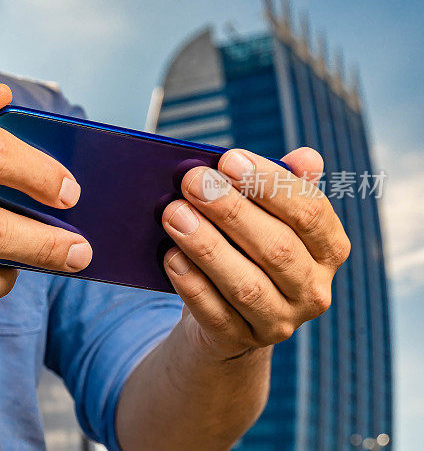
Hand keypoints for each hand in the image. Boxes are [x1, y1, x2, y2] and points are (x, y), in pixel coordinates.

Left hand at [161, 147, 349, 359]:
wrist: (225, 317)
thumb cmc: (246, 249)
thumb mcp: (267, 216)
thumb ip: (283, 184)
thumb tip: (307, 157)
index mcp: (329, 250)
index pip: (310, 213)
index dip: (270, 184)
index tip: (229, 160)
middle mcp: (313, 290)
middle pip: (276, 248)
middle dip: (231, 210)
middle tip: (191, 181)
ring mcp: (279, 322)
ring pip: (246, 285)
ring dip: (206, 246)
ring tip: (173, 214)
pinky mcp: (240, 342)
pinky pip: (215, 313)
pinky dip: (191, 283)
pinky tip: (170, 256)